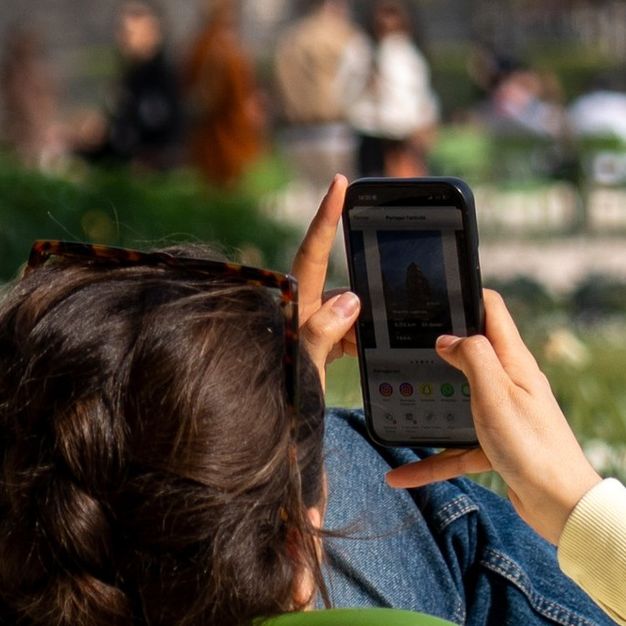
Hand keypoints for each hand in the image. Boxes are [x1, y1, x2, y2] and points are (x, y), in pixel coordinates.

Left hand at [289, 176, 361, 390]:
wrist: (261, 442)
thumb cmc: (274, 408)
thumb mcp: (301, 372)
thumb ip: (320, 334)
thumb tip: (349, 300)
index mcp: (292, 309)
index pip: (312, 254)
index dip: (326, 217)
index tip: (338, 183)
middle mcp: (299, 313)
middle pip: (338, 288)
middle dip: (362, 303)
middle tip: (364, 334)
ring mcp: (308, 330)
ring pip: (346, 313)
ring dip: (360, 330)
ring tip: (360, 354)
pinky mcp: (318, 347)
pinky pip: (346, 332)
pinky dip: (358, 341)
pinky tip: (363, 355)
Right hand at [383, 290, 602, 546]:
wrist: (562, 505)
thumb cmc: (532, 447)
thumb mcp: (496, 393)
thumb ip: (473, 357)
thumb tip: (448, 338)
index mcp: (515, 362)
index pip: (491, 311)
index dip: (465, 295)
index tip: (433, 294)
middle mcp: (512, 384)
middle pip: (472, 354)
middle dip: (438, 349)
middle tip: (402, 345)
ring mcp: (506, 415)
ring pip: (460, 403)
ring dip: (431, 405)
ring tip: (397, 402)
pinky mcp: (500, 447)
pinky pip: (458, 449)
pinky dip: (433, 460)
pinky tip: (402, 475)